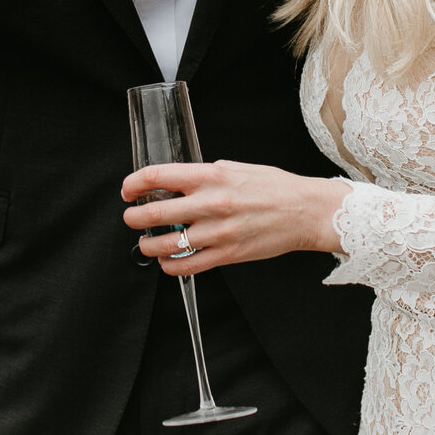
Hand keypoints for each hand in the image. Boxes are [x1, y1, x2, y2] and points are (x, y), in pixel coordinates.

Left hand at [120, 159, 349, 276]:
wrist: (305, 211)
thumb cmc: (274, 187)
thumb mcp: (235, 168)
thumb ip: (203, 176)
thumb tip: (175, 183)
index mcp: (211, 176)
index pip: (158, 176)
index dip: (134, 184)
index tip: (129, 190)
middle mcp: (211, 203)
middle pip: (155, 213)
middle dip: (134, 218)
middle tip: (131, 219)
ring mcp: (219, 232)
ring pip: (167, 245)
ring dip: (148, 246)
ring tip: (146, 244)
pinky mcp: (227, 254)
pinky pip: (188, 266)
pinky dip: (171, 266)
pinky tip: (168, 262)